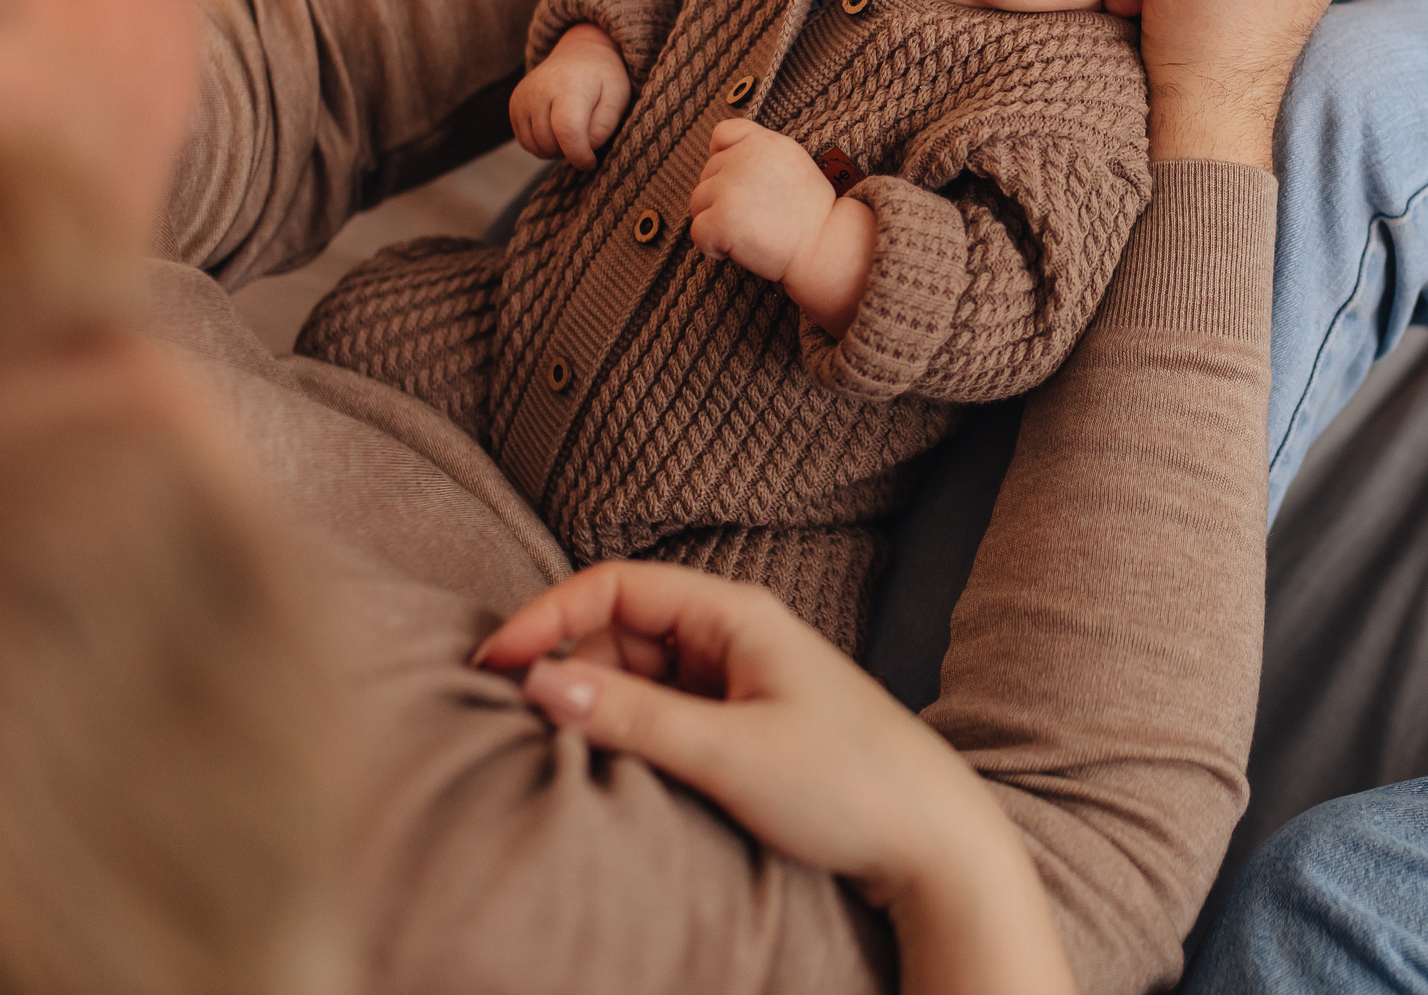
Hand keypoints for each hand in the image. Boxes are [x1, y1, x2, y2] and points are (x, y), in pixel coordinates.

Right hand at [474, 561, 1077, 994]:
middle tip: (513, 722)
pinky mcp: (745, 724)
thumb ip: (633, 717)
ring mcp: (740, 679)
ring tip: (556, 749)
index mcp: (736, 614)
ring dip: (594, 702)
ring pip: (637, 673)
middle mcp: (734, 634)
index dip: (547, 616)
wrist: (934, 843)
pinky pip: (664, 710)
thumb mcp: (729, 752)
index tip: (493, 665)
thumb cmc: (848, 785)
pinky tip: (607, 763)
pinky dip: (628, 729)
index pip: (615, 585)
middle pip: (619, 628)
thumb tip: (540, 684)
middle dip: (564, 664)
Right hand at [509, 25, 631, 169]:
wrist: (581, 53)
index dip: (580, 155)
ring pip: (536, 147)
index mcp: (569, 86)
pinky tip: (557, 130)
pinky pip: (526, 142)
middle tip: (586, 139)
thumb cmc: (604, 79)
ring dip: (556, 150)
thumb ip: (603, 128)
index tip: (591, 161)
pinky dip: (542, 144)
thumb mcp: (617, 99)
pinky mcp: (514, 104)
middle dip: (570, 151)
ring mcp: (523, 97)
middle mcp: (539, 90)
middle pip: (550, 143)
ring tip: (573, 133)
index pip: (567, 132)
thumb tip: (582, 151)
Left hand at [687, 120, 874, 333]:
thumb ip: (759, 153)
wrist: (825, 247)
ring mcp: (730, 188)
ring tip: (747, 233)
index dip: (721, 156)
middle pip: (707, 174)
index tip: (736, 181)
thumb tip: (719, 159)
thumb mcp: (793, 163)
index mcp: (763, 142)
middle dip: (722, 198)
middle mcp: (744, 158)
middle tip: (754, 218)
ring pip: (698, 203)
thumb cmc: (811, 214)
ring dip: (715, 221)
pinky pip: (697, 232)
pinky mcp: (722, 218)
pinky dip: (712, 246)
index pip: (723, 133)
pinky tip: (737, 250)